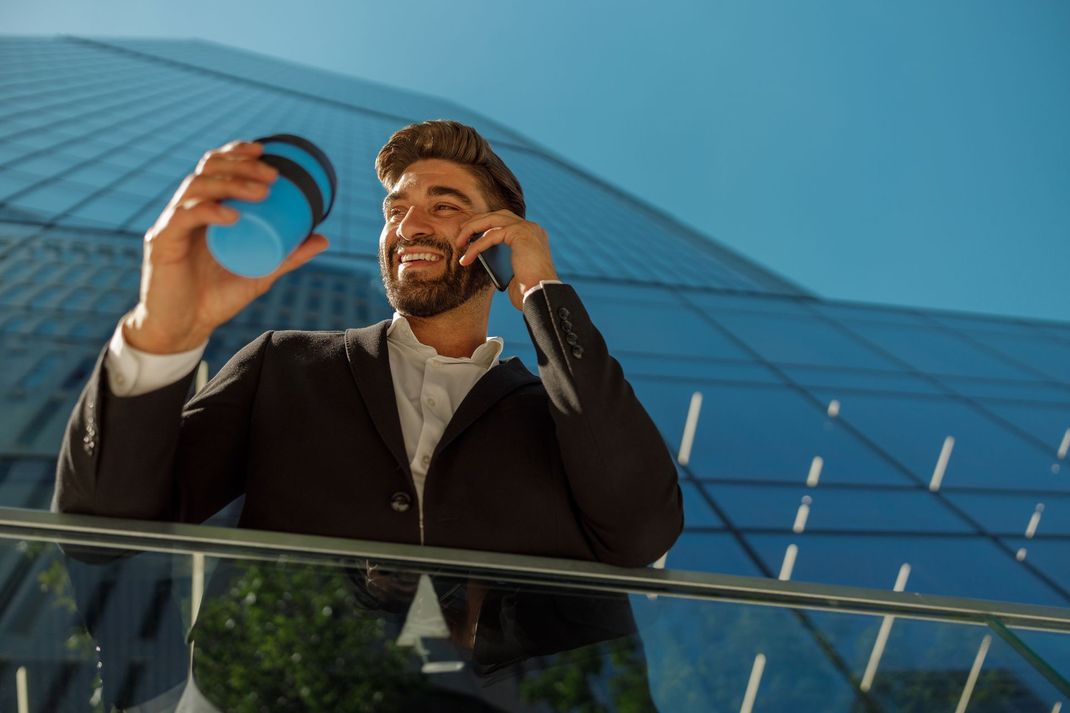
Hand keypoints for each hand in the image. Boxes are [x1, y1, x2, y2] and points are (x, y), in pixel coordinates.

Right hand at [123, 141, 328, 352]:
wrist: (184, 328)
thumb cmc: (217, 297)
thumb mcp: (260, 273)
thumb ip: (288, 256)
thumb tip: (323, 238)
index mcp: (205, 210)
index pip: (215, 168)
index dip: (236, 153)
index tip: (265, 150)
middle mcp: (185, 211)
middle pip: (207, 170)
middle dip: (241, 165)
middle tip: (272, 175)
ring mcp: (171, 225)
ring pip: (196, 187)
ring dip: (231, 183)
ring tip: (262, 191)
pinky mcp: (161, 244)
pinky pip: (182, 218)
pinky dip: (209, 211)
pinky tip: (232, 214)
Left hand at [454, 210, 558, 310]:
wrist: (540, 295)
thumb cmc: (528, 290)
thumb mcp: (512, 270)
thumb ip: (502, 257)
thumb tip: (484, 255)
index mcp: (532, 235)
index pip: (506, 221)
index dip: (486, 225)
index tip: (469, 235)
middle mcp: (532, 228)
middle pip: (498, 215)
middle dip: (477, 222)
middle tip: (460, 233)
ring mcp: (527, 228)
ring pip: (493, 220)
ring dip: (472, 229)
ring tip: (459, 242)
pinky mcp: (521, 233)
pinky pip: (491, 235)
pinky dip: (476, 246)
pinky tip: (467, 258)